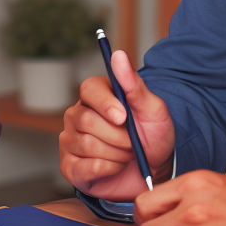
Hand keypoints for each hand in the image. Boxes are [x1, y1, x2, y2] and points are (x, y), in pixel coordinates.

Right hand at [59, 50, 175, 199]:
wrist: (155, 170)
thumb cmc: (153, 135)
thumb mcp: (152, 108)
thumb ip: (134, 84)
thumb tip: (119, 54)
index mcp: (95, 95)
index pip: (88, 90)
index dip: (106, 104)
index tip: (124, 117)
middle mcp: (77, 115)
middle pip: (86, 121)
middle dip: (118, 136)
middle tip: (133, 142)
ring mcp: (70, 141)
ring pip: (86, 145)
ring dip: (116, 154)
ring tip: (127, 154)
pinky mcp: (70, 167)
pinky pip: (83, 168)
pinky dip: (107, 169)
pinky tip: (116, 166)